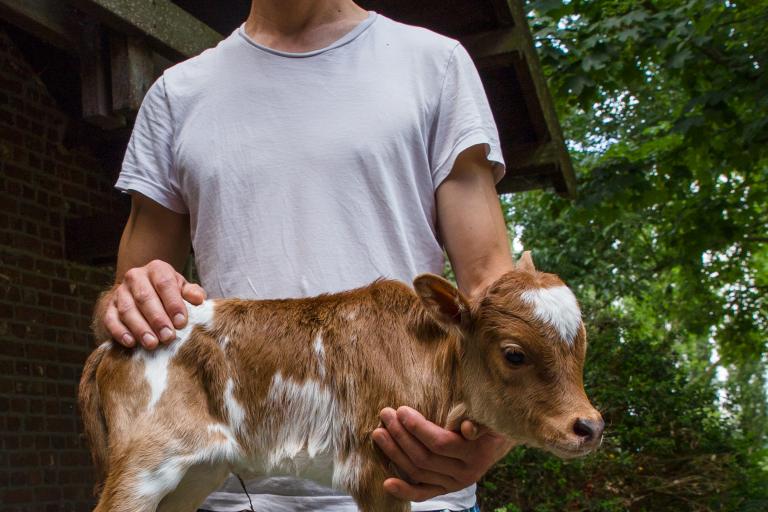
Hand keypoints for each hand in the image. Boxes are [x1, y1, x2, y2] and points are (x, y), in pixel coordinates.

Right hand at [99, 259, 205, 348]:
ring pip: (127, 310)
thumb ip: (191, 292)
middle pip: (144, 298)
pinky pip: (111, 319)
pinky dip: (120, 332)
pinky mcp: (109, 307)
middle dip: (157, 319)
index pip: (164, 284)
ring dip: (140, 328)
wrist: (143, 291)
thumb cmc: (168, 292)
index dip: (173, 303)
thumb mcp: (182, 288)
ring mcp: (120, 292)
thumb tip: (199, 298)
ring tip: (152, 344)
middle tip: (168, 337)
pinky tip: (131, 343)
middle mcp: (135, 277)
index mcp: (157, 269)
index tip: (181, 322)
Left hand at [372, 406, 513, 501]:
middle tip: (385, 415)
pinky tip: (387, 482)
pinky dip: (404, 490)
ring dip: (395, 454)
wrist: (496, 441)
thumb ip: (480, 421)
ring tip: (379, 434)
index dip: (418, 428)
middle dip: (400, 436)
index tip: (401, 410)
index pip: (440, 443)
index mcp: (476, 454)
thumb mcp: (490, 417)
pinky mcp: (445, 490)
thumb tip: (467, 428)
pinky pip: (422, 494)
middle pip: (424, 458)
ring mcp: (453, 485)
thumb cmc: (489, 422)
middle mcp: (465, 474)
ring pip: (418, 473)